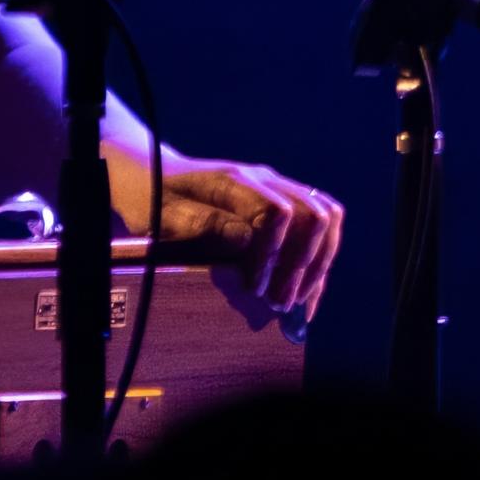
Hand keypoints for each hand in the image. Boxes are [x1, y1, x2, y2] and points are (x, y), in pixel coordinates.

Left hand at [146, 155, 344, 329]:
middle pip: (312, 214)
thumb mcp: (165, 215)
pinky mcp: (283, 200)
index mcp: (233, 180)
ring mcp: (277, 187)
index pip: (278, 212)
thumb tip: (246, 239)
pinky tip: (308, 294)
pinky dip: (319, 259)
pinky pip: (319, 223)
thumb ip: (204, 223)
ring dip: (318, 262)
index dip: (274, 255)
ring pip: (325, 216)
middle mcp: (264, 179)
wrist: (153, 176)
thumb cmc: (154, 200)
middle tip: (281, 304)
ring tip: (298, 302)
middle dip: (303, 264)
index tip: (256, 289)